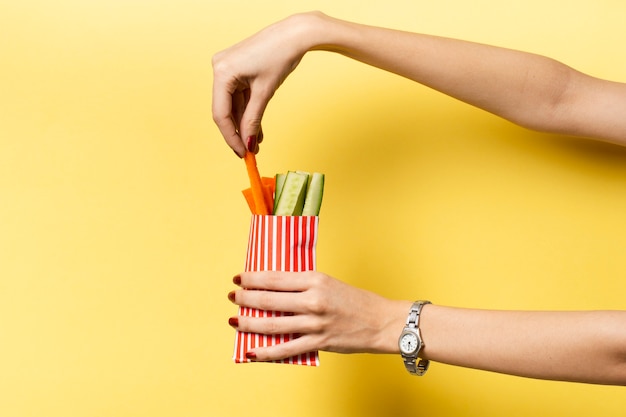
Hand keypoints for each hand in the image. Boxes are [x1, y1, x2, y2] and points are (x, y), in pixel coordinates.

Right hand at [212, 13, 321, 156]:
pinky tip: (257, 130)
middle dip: (239, 132)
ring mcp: (227, 68)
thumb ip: (254, 119)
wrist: (295, 34)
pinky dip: (249, 111)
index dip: (231, 137)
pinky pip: (240, 96)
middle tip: (249, 152)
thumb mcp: (265, 92)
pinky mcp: (237, 68)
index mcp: (222, 72)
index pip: (221, 114)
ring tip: (257, 143)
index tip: (241, 154)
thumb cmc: (281, 56)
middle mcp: (219, 68)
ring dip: (246, 124)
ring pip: (234, 105)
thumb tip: (249, 144)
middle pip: (226, 110)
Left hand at [227, 270, 410, 361]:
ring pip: (272, 324)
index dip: (252, 279)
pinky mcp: (319, 342)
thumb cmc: (357, 301)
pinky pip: (286, 349)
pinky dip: (266, 352)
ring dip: (249, 323)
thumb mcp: (329, 283)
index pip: (275, 278)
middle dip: (245, 299)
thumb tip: (274, 290)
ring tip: (234, 320)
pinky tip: (251, 351)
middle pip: (269, 300)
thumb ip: (304, 286)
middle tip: (233, 297)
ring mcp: (315, 323)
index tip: (239, 279)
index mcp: (316, 280)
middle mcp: (313, 300)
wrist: (382, 322)